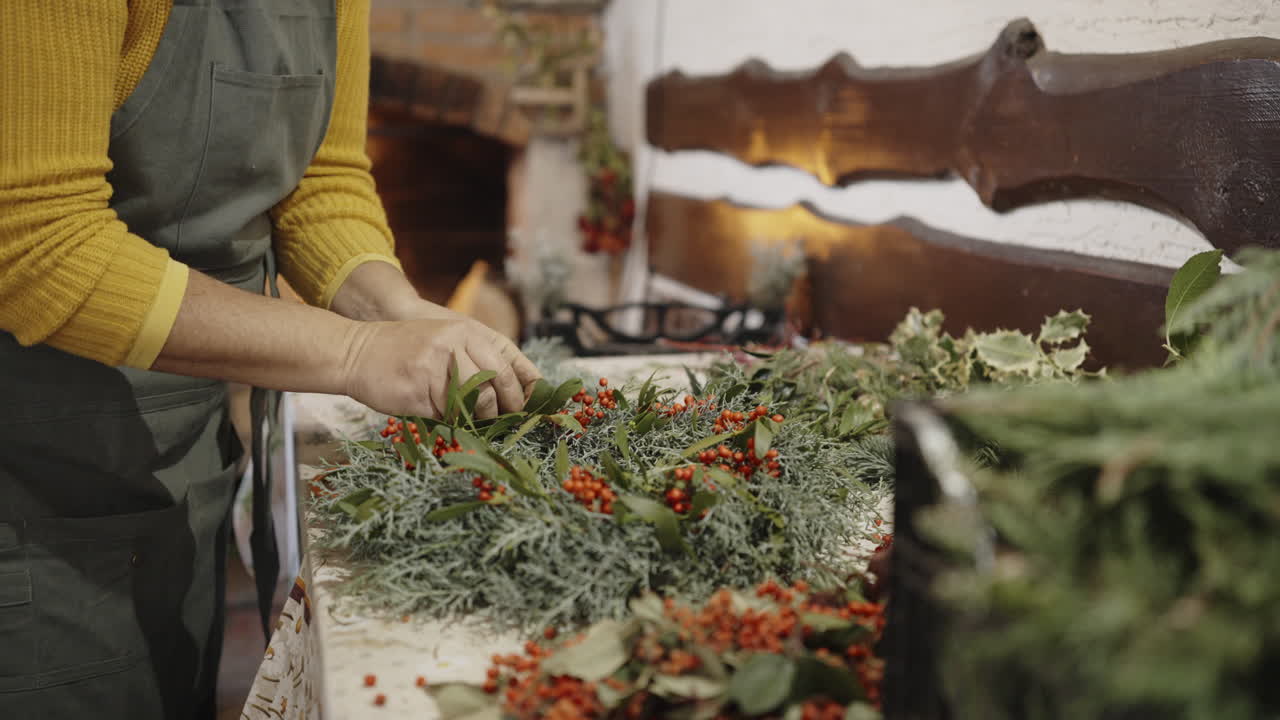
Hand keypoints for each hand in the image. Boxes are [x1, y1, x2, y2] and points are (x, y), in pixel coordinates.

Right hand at [342, 310, 540, 419]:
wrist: (356, 351)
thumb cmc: (404, 348)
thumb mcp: (445, 338)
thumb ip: (478, 357)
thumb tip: (516, 390)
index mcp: (466, 331)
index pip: (511, 364)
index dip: (527, 388)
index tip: (536, 406)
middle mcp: (455, 345)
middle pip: (499, 384)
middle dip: (508, 407)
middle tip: (509, 419)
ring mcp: (436, 367)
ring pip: (476, 403)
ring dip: (482, 418)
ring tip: (478, 421)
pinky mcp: (419, 391)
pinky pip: (448, 415)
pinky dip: (454, 423)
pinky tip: (452, 423)